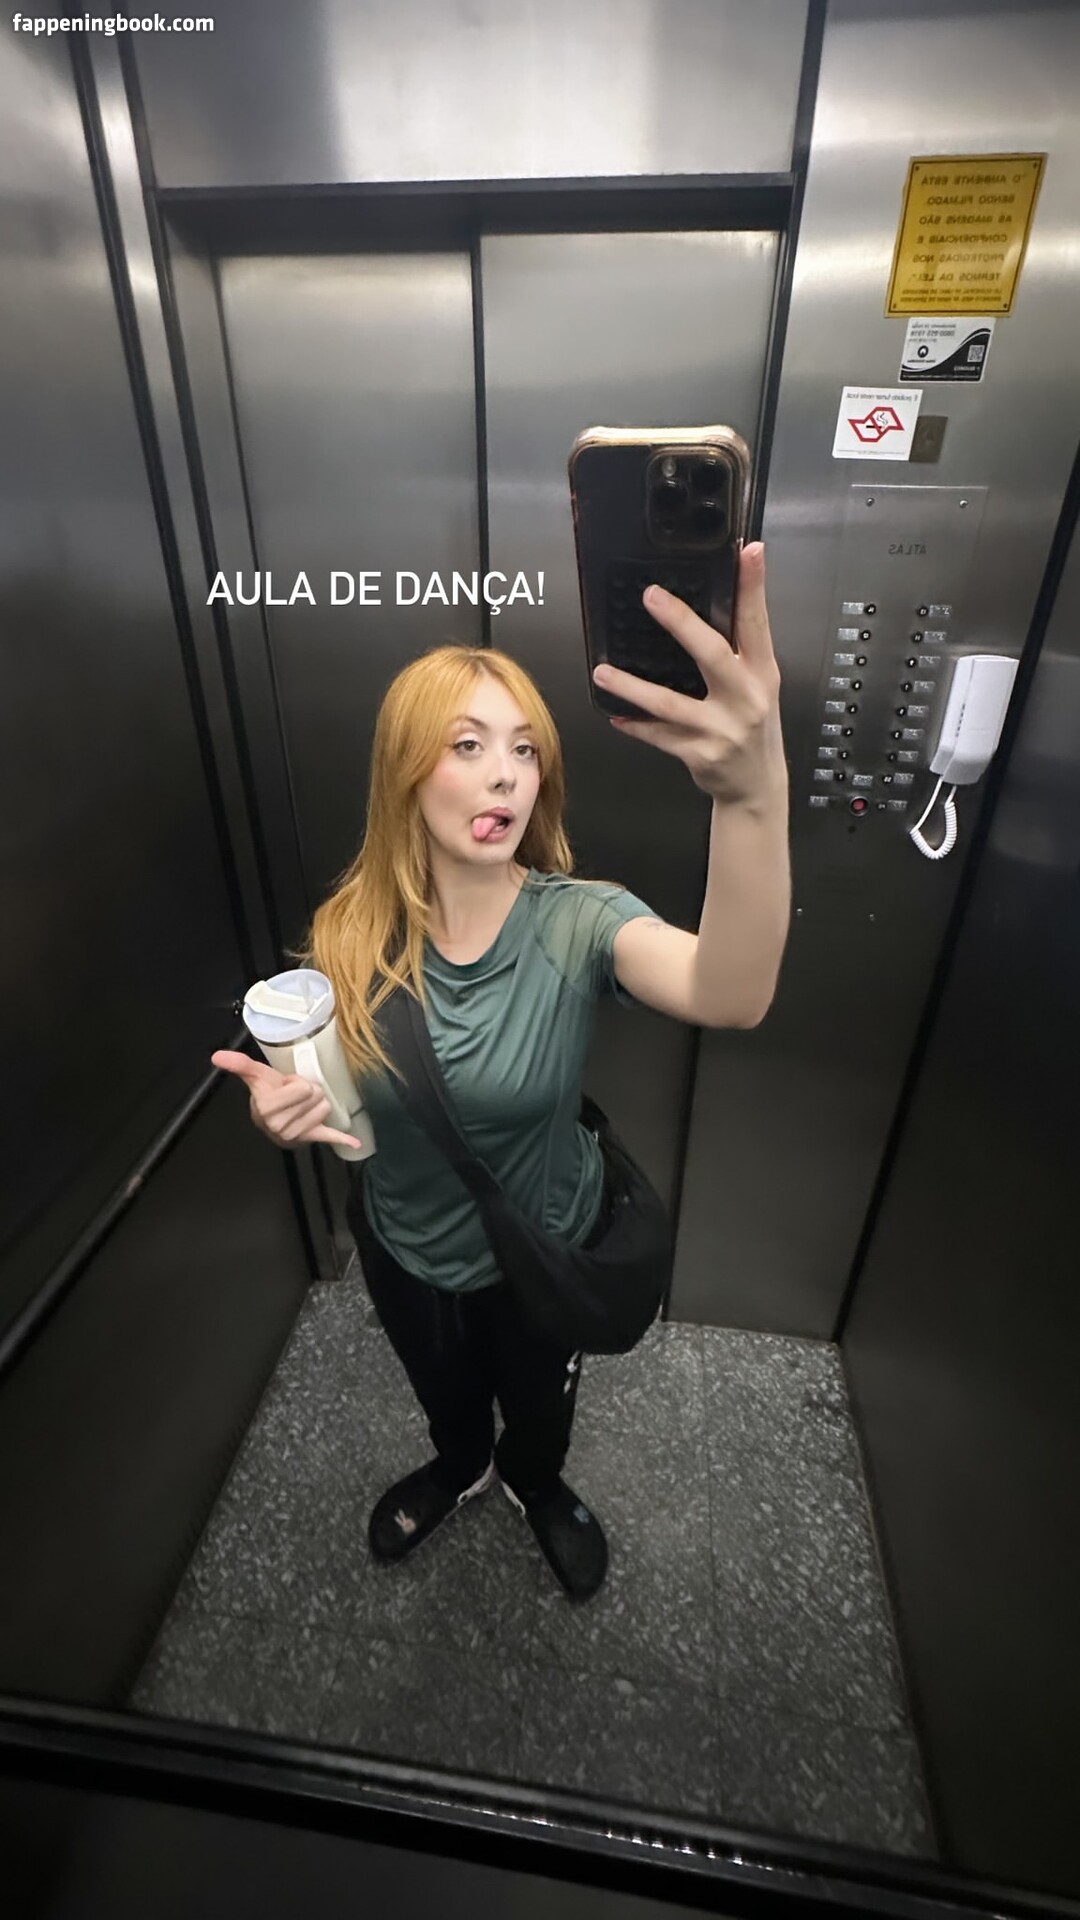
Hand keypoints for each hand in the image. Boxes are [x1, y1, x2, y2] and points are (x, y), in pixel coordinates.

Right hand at [211, 1050, 363, 1151]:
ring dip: (316, 1103)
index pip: (305, 1088)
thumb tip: (217, 1055)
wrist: (269, 1119)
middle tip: (294, 1096)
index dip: (297, 1083)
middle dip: (308, 1092)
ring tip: (301, 1105)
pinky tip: (354, 1143)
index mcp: (268, 1108)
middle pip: (317, 1097)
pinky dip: (342, 1139)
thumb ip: (240, 1065)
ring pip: (326, 1108)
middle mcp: (281, 1125)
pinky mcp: (310, 1139)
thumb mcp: (257, 1077)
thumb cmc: (267, 1094)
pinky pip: (330, 1137)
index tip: (286, 1087)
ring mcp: (296, 1135)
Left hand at [591, 541, 784, 804]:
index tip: (748, 552)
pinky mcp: (701, 754)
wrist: (757, 785)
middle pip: (712, 654)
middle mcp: (746, 697)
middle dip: (681, 623)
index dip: (753, 586)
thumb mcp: (759, 684)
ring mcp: (723, 729)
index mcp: (762, 672)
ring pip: (671, 703)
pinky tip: (615, 715)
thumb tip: (716, 600)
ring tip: (603, 673)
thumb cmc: (752, 725)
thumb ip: (739, 649)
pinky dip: (636, 726)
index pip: (757, 622)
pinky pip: (659, 737)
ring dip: (633, 687)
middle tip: (650, 597)